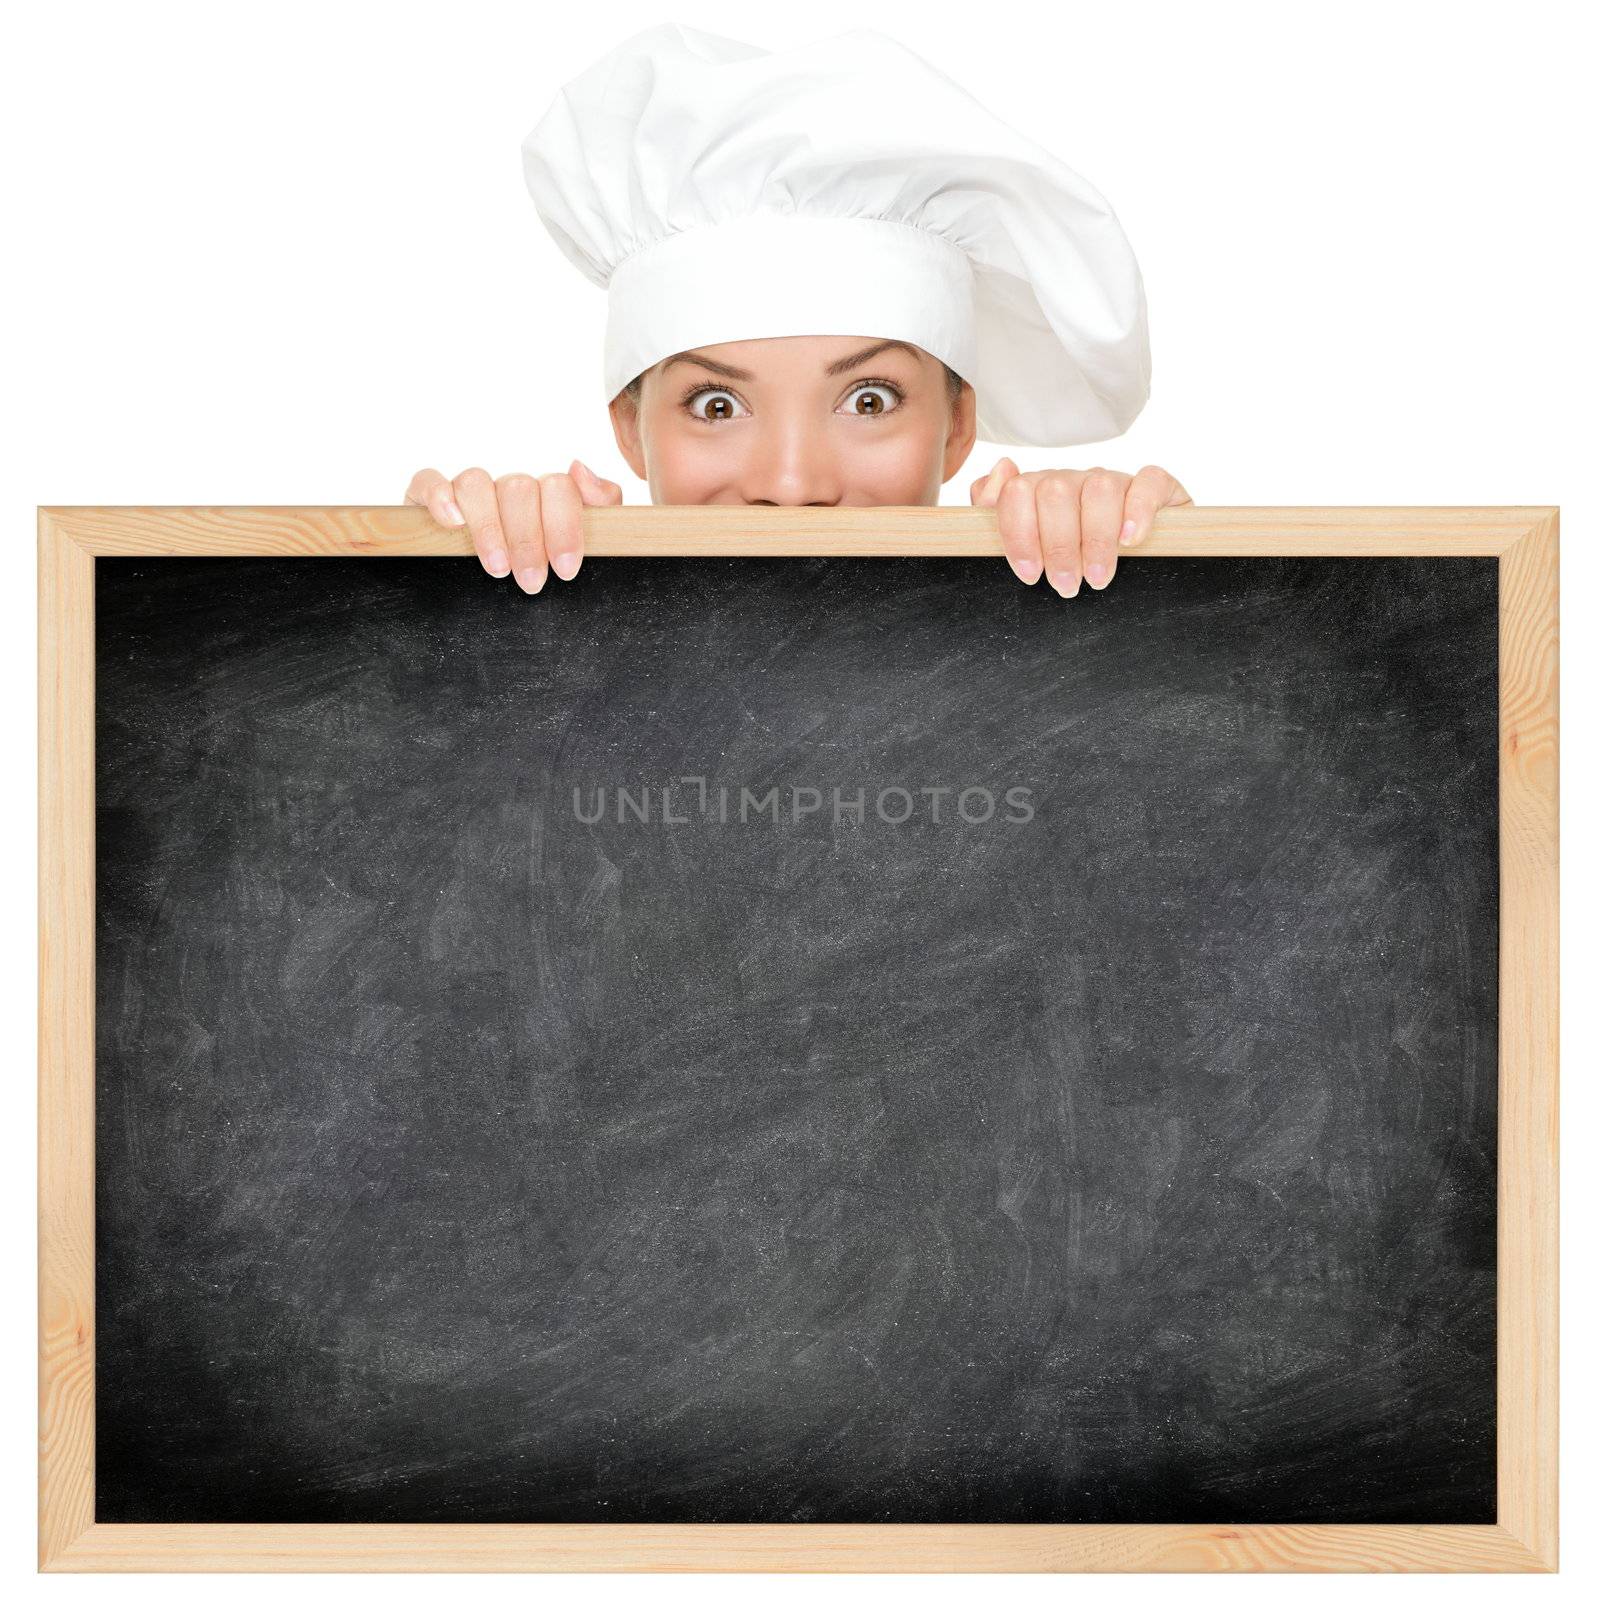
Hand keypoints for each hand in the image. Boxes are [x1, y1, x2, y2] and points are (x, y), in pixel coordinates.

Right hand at [405, 460, 622, 592]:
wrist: (486, 597)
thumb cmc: (542, 570)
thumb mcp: (578, 547)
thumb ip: (598, 507)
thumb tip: (580, 469)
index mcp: (546, 496)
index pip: (559, 488)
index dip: (564, 526)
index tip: (566, 569)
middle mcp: (509, 489)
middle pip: (519, 488)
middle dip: (528, 540)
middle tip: (532, 581)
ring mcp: (469, 491)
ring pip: (476, 483)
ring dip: (489, 527)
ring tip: (497, 568)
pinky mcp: (427, 498)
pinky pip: (428, 481)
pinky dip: (440, 496)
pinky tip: (453, 523)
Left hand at [969, 461, 1191, 593]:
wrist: (1141, 559)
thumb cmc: (1074, 557)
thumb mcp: (1031, 544)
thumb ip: (998, 510)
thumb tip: (998, 473)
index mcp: (1041, 491)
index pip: (1017, 493)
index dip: (1019, 535)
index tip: (1030, 575)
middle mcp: (1076, 481)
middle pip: (1055, 492)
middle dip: (1058, 546)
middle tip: (1066, 585)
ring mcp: (1116, 481)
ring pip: (1100, 489)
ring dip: (1096, 540)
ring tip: (1097, 578)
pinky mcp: (1157, 488)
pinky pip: (1149, 482)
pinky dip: (1138, 512)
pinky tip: (1131, 541)